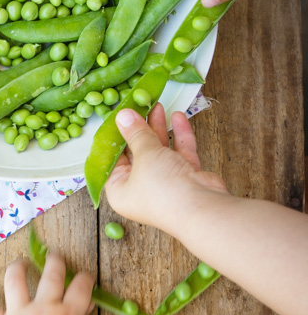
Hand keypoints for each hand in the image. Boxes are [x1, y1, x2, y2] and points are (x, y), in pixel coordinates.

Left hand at [0, 252, 93, 314]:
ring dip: (17, 268)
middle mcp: (43, 308)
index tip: (85, 276)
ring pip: (15, 281)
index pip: (80, 288)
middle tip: (55, 256)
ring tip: (19, 263)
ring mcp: (20, 314)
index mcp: (67, 314)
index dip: (85, 279)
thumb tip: (83, 307)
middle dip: (55, 262)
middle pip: (52, 276)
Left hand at [104, 104, 227, 234]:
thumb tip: (123, 116)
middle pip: (136, 154)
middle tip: (138, 104)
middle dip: (139, 128)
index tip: (116, 116)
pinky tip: (178, 116)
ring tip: (157, 105)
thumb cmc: (163, 189)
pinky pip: (179, 154)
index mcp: (120, 191)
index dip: (114, 137)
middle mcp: (140, 189)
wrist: (202, 209)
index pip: (112, 160)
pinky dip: (179, 136)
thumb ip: (135, 133)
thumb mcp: (144, 155)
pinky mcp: (186, 179)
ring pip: (159, 151)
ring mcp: (164, 184)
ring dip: (159, 129)